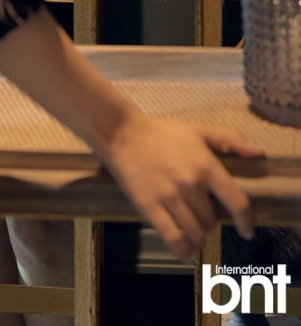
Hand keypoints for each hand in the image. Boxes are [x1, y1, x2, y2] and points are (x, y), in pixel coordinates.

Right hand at [99, 114, 261, 259]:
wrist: (122, 133)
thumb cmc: (162, 132)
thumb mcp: (198, 130)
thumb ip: (230, 140)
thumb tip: (258, 152)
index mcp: (206, 166)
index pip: (237, 203)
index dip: (246, 222)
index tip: (246, 231)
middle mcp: (191, 184)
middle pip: (212, 222)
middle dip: (209, 222)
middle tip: (199, 213)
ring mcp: (169, 197)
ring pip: (195, 234)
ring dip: (196, 236)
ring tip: (191, 229)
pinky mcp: (149, 207)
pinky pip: (173, 240)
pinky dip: (182, 250)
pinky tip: (183, 247)